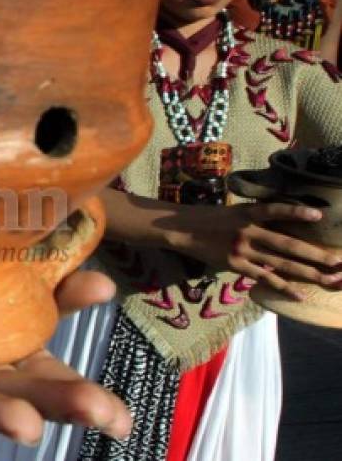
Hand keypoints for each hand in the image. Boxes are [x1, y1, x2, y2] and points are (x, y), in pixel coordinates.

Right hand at [177, 203, 341, 298]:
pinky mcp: (235, 265)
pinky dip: (284, 287)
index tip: (318, 216)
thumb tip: (281, 226)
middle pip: (288, 245)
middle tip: (339, 262)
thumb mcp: (233, 210)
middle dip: (316, 255)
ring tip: (330, 279)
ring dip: (308, 272)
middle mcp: (247, 232)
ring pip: (281, 264)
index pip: (275, 211)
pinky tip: (301, 295)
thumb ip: (255, 218)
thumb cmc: (209, 217)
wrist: (180, 229)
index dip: (296, 213)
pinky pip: (264, 278)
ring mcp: (241, 250)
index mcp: (247, 213)